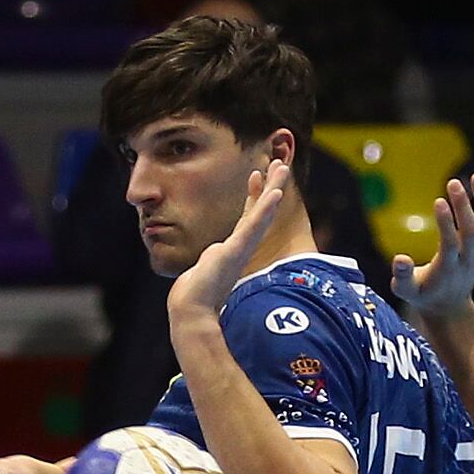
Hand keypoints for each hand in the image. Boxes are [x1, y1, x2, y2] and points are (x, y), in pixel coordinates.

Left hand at [168, 159, 290, 337]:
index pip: (246, 217)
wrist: (191, 310)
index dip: (253, 196)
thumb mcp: (205, 268)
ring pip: (261, 213)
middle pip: (259, 209)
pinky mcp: (236, 251)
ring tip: (282, 167)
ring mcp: (241, 247)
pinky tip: (274, 193)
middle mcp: (241, 246)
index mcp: (233, 249)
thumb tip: (212, 254)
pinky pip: (254, 226)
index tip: (255, 175)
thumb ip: (212, 258)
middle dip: (269, 185)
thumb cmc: (195, 295)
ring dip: (273, 189)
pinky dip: (264, 209)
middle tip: (279, 163)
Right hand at [392, 171, 473, 317]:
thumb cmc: (423, 295)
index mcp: (447, 269)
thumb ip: (402, 276)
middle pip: (472, 231)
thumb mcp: (406, 291)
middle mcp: (469, 260)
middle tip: (453, 182)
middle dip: (463, 206)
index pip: (450, 243)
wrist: (450, 306)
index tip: (439, 201)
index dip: (446, 223)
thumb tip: (399, 258)